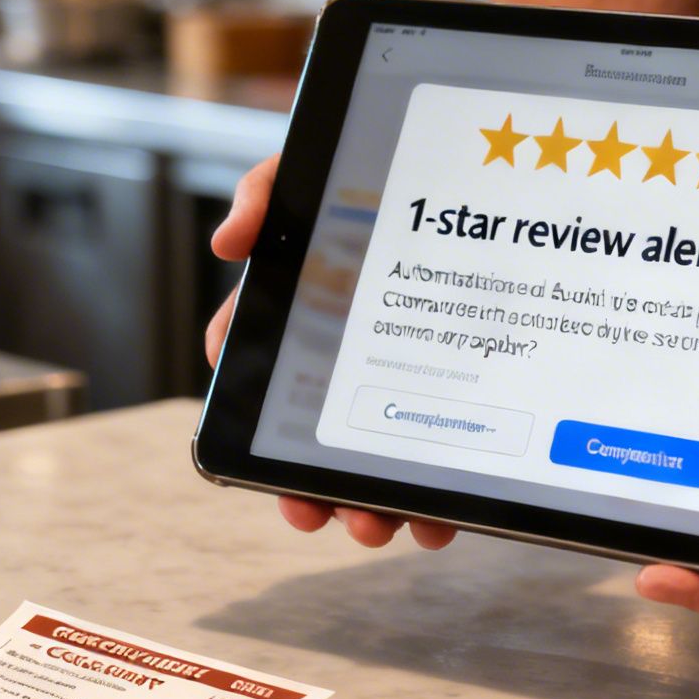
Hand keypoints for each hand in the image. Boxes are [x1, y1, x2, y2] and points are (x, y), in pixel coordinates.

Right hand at [205, 155, 457, 550]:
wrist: (468, 175)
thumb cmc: (376, 179)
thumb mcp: (318, 172)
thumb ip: (267, 192)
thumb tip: (229, 242)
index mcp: (300, 308)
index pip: (251, 363)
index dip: (241, 410)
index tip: (245, 447)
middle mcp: (340, 356)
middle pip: (307, 436)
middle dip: (304, 483)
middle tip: (312, 511)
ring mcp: (396, 383)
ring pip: (368, 460)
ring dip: (364, 504)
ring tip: (376, 527)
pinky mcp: (452, 401)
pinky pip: (435, 458)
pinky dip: (433, 496)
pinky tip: (440, 515)